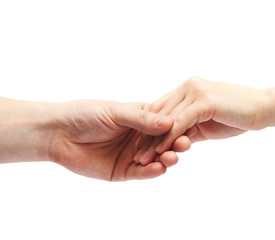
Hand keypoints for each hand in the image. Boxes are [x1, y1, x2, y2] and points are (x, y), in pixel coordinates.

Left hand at [50, 100, 190, 180]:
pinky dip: (152, 171)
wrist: (59, 133)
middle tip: (185, 144)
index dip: (177, 126)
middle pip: (163, 142)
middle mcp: (139, 137)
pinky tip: (159, 168)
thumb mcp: (115, 112)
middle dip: (175, 143)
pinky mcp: (123, 170)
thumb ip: (141, 119)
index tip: (190, 127)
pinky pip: (141, 173)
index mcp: (140, 119)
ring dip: (167, 158)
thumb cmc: (86, 115)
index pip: (164, 123)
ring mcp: (133, 154)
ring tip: (173, 157)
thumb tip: (169, 122)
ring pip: (156, 159)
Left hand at [135, 77, 270, 163]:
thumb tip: (174, 139)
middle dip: (145, 137)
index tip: (140, 147)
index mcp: (188, 89)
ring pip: (167, 119)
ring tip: (142, 158)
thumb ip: (190, 127)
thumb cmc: (238, 115)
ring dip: (153, 141)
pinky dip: (169, 139)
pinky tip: (161, 153)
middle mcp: (188, 86)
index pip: (162, 109)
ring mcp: (195, 91)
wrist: (265, 108)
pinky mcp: (204, 101)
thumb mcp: (208, 122)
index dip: (149, 129)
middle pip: (159, 114)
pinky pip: (180, 123)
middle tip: (136, 155)